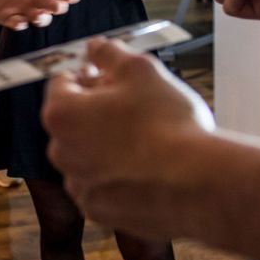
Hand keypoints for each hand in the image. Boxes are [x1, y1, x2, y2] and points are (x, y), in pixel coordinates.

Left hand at [0, 0, 79, 29]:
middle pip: (51, 4)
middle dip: (55, 6)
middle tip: (56, 6)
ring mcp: (22, 7)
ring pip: (38, 17)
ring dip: (41, 18)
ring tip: (39, 15)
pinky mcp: (8, 17)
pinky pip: (17, 23)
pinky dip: (19, 24)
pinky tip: (19, 21)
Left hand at [42, 39, 214, 237]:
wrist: (198, 185)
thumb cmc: (167, 123)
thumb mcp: (140, 69)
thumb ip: (110, 53)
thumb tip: (95, 46)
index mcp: (62, 114)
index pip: (62, 83)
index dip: (88, 73)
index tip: (111, 75)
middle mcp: (61, 153)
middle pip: (72, 121)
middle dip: (96, 109)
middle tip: (133, 104)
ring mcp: (80, 187)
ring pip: (87, 155)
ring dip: (106, 144)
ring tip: (146, 138)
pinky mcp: (100, 213)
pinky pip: (103, 185)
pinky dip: (119, 176)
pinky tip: (149, 168)